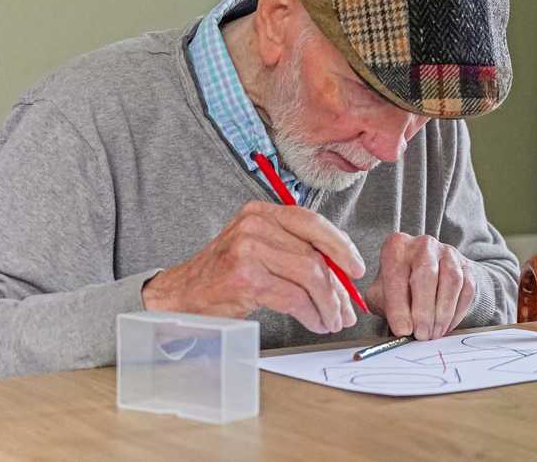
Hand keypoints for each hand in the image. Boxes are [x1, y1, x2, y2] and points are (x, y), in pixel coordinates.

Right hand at [142, 201, 364, 333]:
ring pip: (309, 276)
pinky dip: (312, 314)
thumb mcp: (256, 248)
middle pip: (315, 253)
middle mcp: (254, 225)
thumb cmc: (223, 276)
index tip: (357, 269)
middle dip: (338, 286)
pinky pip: (294, 298)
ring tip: (332, 321)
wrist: (179, 296)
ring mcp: (249, 250)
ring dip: (328, 305)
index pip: (312, 222)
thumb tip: (342, 271)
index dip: (341, 246)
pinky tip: (315, 323)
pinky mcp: (246, 279)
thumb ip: (293, 250)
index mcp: (260, 212)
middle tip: (347, 308)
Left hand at [365, 233, 475, 339]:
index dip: (399, 306)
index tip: (402, 330)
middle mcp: (423, 245)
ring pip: (451, 281)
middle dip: (424, 311)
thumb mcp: (382, 292)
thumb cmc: (399, 284)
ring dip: (443, 313)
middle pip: (426, 274)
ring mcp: (447, 253)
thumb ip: (386, 306)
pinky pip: (466, 289)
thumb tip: (402, 329)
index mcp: (396, 246)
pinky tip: (446, 325)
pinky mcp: (465, 265)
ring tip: (434, 333)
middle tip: (421, 335)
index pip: (396, 275)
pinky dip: (457, 311)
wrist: (424, 272)